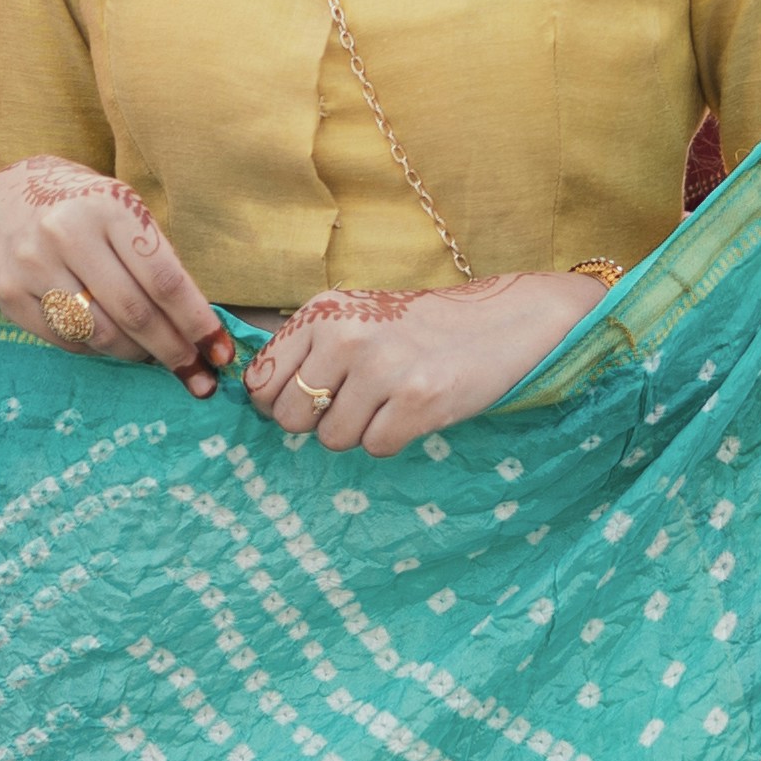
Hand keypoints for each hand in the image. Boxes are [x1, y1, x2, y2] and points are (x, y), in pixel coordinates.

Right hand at [0, 155, 222, 394]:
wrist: (6, 195)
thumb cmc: (84, 208)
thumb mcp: (125, 211)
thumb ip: (157, 261)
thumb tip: (198, 330)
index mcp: (107, 208)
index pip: (163, 279)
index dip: (196, 323)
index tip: (220, 353)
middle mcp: (65, 234)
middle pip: (134, 313)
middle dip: (173, 352)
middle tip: (198, 377)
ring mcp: (32, 265)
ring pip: (100, 335)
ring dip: (135, 354)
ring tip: (150, 353)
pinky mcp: (8, 294)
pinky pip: (66, 342)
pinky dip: (96, 349)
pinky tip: (107, 340)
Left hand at [239, 275, 604, 457]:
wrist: (501, 320)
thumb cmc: (418, 326)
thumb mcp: (354, 317)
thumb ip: (308, 349)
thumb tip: (259, 399)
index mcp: (321, 312)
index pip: (262, 381)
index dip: (279, 402)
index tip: (308, 400)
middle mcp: (345, 335)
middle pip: (291, 419)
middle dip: (319, 423)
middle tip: (356, 403)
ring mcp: (382, 368)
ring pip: (333, 440)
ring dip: (360, 432)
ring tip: (389, 402)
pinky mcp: (418, 400)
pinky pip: (375, 448)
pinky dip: (393, 438)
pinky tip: (413, 410)